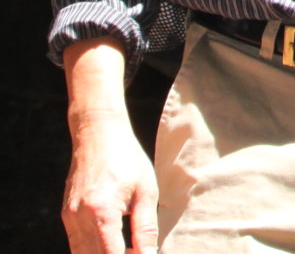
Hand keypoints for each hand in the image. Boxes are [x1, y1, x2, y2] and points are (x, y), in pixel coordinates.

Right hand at [61, 110, 159, 253]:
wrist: (98, 134)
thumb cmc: (127, 159)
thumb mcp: (146, 191)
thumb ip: (146, 227)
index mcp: (101, 212)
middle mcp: (80, 218)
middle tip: (138, 251)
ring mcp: (69, 217)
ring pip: (82, 253)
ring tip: (129, 248)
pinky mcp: (66, 215)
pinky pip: (76, 243)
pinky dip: (92, 249)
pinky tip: (114, 241)